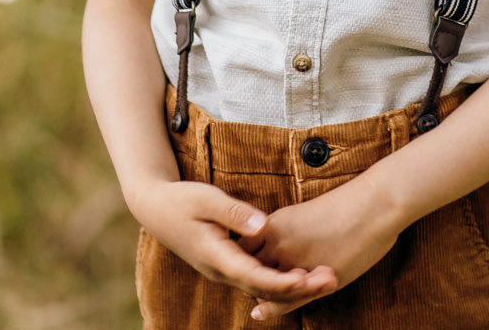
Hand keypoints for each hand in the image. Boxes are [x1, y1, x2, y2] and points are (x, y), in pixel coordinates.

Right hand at [130, 180, 340, 303]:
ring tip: (327, 277)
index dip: (282, 281)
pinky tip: (305, 275)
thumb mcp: (206, 199)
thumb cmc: (181, 200)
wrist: (156, 209)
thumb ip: (235, 213)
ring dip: (295, 286)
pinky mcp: (230, 265)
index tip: (306, 278)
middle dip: (299, 288)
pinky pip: (258, 279)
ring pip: (263, 288)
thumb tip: (263, 226)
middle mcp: (222, 271)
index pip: (254, 276)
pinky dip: (281, 281)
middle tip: (331, 279)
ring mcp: (225, 271)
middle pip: (265, 288)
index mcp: (216, 257)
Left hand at [232, 174, 408, 320]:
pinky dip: (273, 307)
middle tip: (244, 286)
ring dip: (260, 294)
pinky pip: (286, 299)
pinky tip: (262, 311)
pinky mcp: (314, 279)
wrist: (375, 204)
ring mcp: (296, 262)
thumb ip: (288, 231)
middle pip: (248, 270)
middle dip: (245, 280)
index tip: (242, 266)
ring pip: (265, 287)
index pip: (244, 249)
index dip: (240, 260)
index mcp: (276, 223)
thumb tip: (279, 240)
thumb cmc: (349, 205)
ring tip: (256, 297)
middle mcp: (279, 243)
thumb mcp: (307, 213)